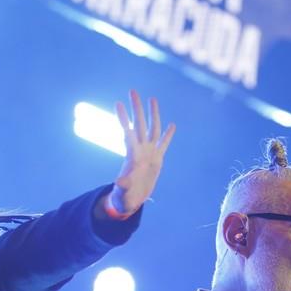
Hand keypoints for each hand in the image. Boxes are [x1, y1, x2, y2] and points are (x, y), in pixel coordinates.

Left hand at [105, 90, 175, 216]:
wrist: (132, 199)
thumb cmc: (125, 196)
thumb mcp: (123, 191)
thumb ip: (122, 184)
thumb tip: (118, 182)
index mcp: (132, 155)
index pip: (127, 132)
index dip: (123, 118)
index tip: (118, 103)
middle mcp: (140, 150)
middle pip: (139, 124)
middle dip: (136, 108)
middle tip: (132, 91)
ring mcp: (149, 153)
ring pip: (152, 129)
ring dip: (153, 114)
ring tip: (152, 99)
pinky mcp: (157, 159)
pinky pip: (164, 144)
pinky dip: (168, 135)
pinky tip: (172, 125)